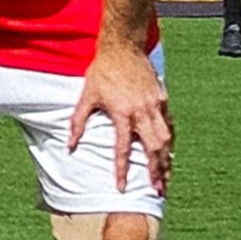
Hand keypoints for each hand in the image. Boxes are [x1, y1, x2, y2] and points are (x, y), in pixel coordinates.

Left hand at [72, 43, 172, 194]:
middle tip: (158, 191)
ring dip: (167, 161)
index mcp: (122, 113)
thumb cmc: (101, 71)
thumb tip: (69, 146)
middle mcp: (142, 112)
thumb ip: (77, 122)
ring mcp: (156, 105)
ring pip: (167, 139)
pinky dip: (171, 141)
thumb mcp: (86, 96)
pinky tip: (170, 153)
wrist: (123, 48)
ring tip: (167, 178)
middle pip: (153, 148)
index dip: (122, 170)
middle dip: (157, 172)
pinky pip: (170, 125)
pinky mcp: (163, 99)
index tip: (122, 188)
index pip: (123, 149)